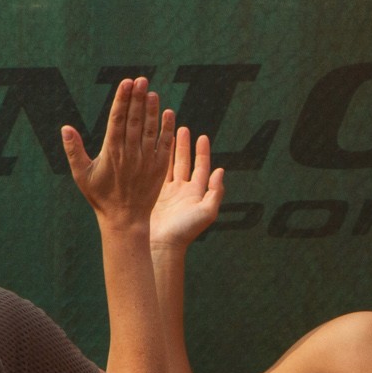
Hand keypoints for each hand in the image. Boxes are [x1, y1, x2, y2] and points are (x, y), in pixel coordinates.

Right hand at [63, 77, 175, 228]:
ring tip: (152, 92)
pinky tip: (169, 113)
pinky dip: (167, 129)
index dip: (122, 100)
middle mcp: (130, 153)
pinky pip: (164, 145)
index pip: (117, 119)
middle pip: (135, 120)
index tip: (126, 82)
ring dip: (152, 110)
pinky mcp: (159, 168)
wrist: (124, 219)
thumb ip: (74, 150)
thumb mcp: (82, 175)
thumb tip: (65, 128)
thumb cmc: (100, 196)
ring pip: (150, 129)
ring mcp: (146, 160)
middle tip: (141, 80)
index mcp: (111, 152)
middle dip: (137, 98)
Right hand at [150, 125, 224, 250]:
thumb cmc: (185, 231)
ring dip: (167, 150)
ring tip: (165, 133)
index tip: (202, 136)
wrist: (162, 245)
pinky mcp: (152, 195)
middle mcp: (182, 191)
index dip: (202, 152)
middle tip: (181, 127)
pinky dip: (154, 160)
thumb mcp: (206, 212)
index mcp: (196, 193)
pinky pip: (154, 174)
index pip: (201, 167)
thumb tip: (220, 171)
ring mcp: (167, 193)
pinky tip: (150, 149)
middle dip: (183, 146)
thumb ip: (215, 192)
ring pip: (168, 166)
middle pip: (184, 163)